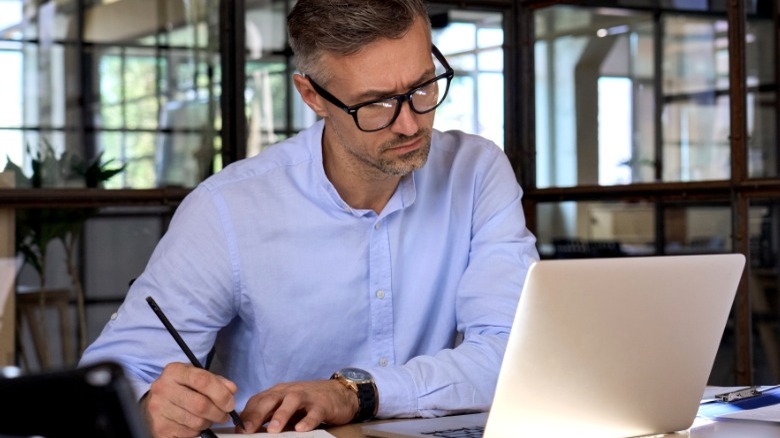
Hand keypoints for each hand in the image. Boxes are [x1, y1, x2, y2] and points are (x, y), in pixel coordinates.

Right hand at [141, 362, 238, 437]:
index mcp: (174, 371)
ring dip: (208, 422)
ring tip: (208, 417)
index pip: (202, 380)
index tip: (230, 403)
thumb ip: (216, 381)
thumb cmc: (181, 388)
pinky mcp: (160, 428)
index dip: (221, 394)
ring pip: (196, 422)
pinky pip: (189, 433)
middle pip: (200, 405)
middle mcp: (163, 389)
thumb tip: (231, 390)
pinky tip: (194, 423)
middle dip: (218, 412)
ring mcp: (159, 409)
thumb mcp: (196, 377)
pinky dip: (197, 431)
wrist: (155, 403)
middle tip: (224, 414)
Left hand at [240, 379, 357, 432]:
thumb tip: (248, 430)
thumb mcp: (286, 407)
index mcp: (278, 393)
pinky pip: (314, 412)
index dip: (246, 415)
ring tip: (273, 430)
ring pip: (291, 402)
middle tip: (247, 430)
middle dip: (257, 415)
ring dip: (281, 415)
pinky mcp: (322, 404)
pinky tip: (302, 429)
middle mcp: (289, 392)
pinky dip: (308, 420)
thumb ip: (270, 416)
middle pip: (270, 400)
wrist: (339, 392)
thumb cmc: (308, 402)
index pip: (257, 401)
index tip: (238, 430)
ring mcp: (306, 396)